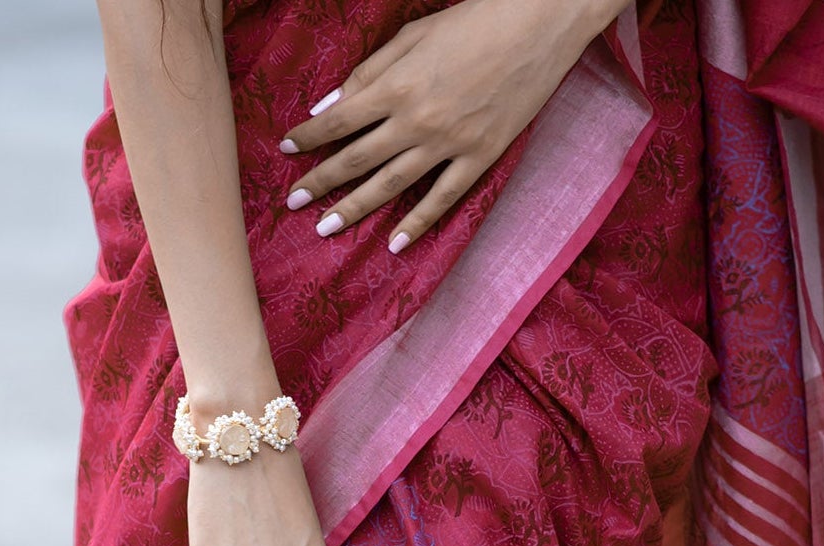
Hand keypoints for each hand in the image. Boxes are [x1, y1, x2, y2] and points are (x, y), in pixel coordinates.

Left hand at [281, 0, 622, 250]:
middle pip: (356, 158)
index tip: (286, 150)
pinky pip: (441, 199)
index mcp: (396, 85)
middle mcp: (416, 120)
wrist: (537, 25)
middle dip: (320, 182)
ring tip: (325, 228)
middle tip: (292, 203)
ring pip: (390, 185)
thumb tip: (330, 105)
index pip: (339, 119)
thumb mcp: (414, 35)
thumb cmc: (473, 21)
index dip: (309, 137)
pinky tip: (394, 245)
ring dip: (354, 209)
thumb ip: (370, 72)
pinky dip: (416, 224)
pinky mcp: (479, 158)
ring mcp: (448, 144)